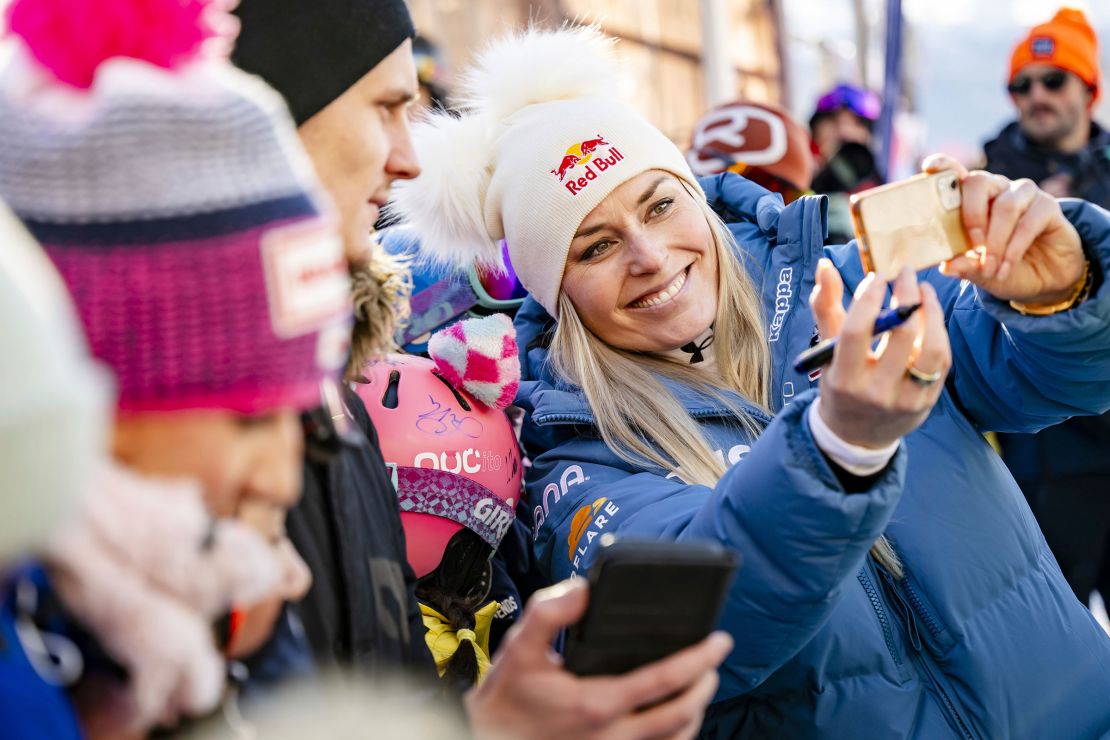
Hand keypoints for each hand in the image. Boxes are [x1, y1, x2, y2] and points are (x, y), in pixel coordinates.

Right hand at [465, 579, 731, 739]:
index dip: (699, 659)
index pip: (664, 681)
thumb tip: (584, 588)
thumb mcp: (519, 646)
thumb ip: (549, 612)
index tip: (719, 640)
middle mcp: (612, 737)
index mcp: (597, 704)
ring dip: (695, 714)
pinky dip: (675, 735)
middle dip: (706, 686)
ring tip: (699, 686)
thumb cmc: (507, 697)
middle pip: (681, 715)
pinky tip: (673, 716)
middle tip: (714, 662)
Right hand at [810, 261, 950, 448]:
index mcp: (844, 379)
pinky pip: (941, 361)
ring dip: (931, 313)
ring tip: (924, 291)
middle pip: (901, 335)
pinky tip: (930, 316)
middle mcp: (875, 392)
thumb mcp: (826, 351)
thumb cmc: (839, 383)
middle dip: (906, 295)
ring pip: (932, 348)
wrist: (857, 434)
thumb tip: (825, 265)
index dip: (869, 298)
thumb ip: (825, 307)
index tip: (876, 277)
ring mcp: (906, 399)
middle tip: (904, 273)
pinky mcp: (928, 402)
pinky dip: (938, 332)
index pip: (857, 332)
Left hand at [922, 154, 1085, 304]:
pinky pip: (1028, 223)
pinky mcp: (1048, 206)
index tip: (929, 168)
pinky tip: (1005, 268)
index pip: (955, 173)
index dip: (943, 166)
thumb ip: (963, 266)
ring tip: (989, 268)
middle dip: (972, 215)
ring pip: (1005, 206)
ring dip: (995, 242)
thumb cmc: (1001, 267)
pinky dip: (1013, 250)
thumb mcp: (977, 271)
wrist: (1043, 280)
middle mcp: (996, 189)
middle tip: (974, 247)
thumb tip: (948, 266)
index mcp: (971, 198)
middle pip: (978, 181)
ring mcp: (1023, 194)